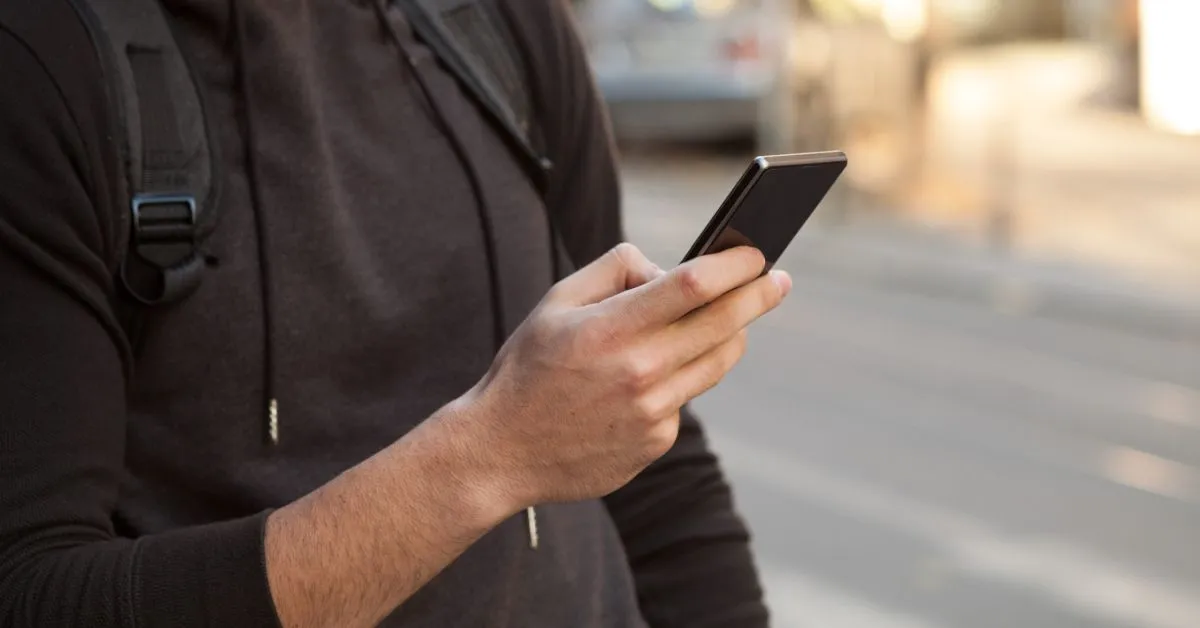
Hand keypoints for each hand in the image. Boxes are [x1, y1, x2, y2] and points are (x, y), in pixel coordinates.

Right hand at [448, 243, 790, 509]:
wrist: (501, 450)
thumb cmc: (528, 367)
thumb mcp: (556, 302)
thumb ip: (615, 270)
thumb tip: (666, 269)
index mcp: (611, 329)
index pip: (693, 286)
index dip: (734, 265)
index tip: (756, 252)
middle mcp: (639, 371)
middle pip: (724, 324)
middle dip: (759, 295)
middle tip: (778, 280)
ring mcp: (652, 412)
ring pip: (716, 363)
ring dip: (730, 335)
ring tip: (730, 318)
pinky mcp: (656, 441)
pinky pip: (686, 397)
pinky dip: (680, 378)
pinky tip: (650, 378)